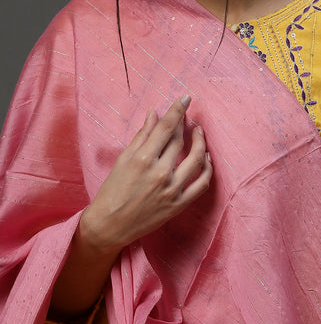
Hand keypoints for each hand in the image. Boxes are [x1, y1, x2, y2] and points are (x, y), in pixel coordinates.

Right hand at [81, 95, 211, 255]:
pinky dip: (208, 169)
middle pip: (180, 141)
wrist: (111, 224)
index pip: (166, 128)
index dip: (177, 110)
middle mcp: (160, 173)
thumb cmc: (113, 191)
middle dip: (186, 125)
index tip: (186, 98)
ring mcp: (172, 190)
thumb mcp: (123, 160)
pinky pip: (202, 184)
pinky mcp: (179, 204)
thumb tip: (153, 113)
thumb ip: (141, 136)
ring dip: (202, 143)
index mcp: (143, 159)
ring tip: (200, 133)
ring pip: (197, 160)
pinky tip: (206, 159)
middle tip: (188, 119)